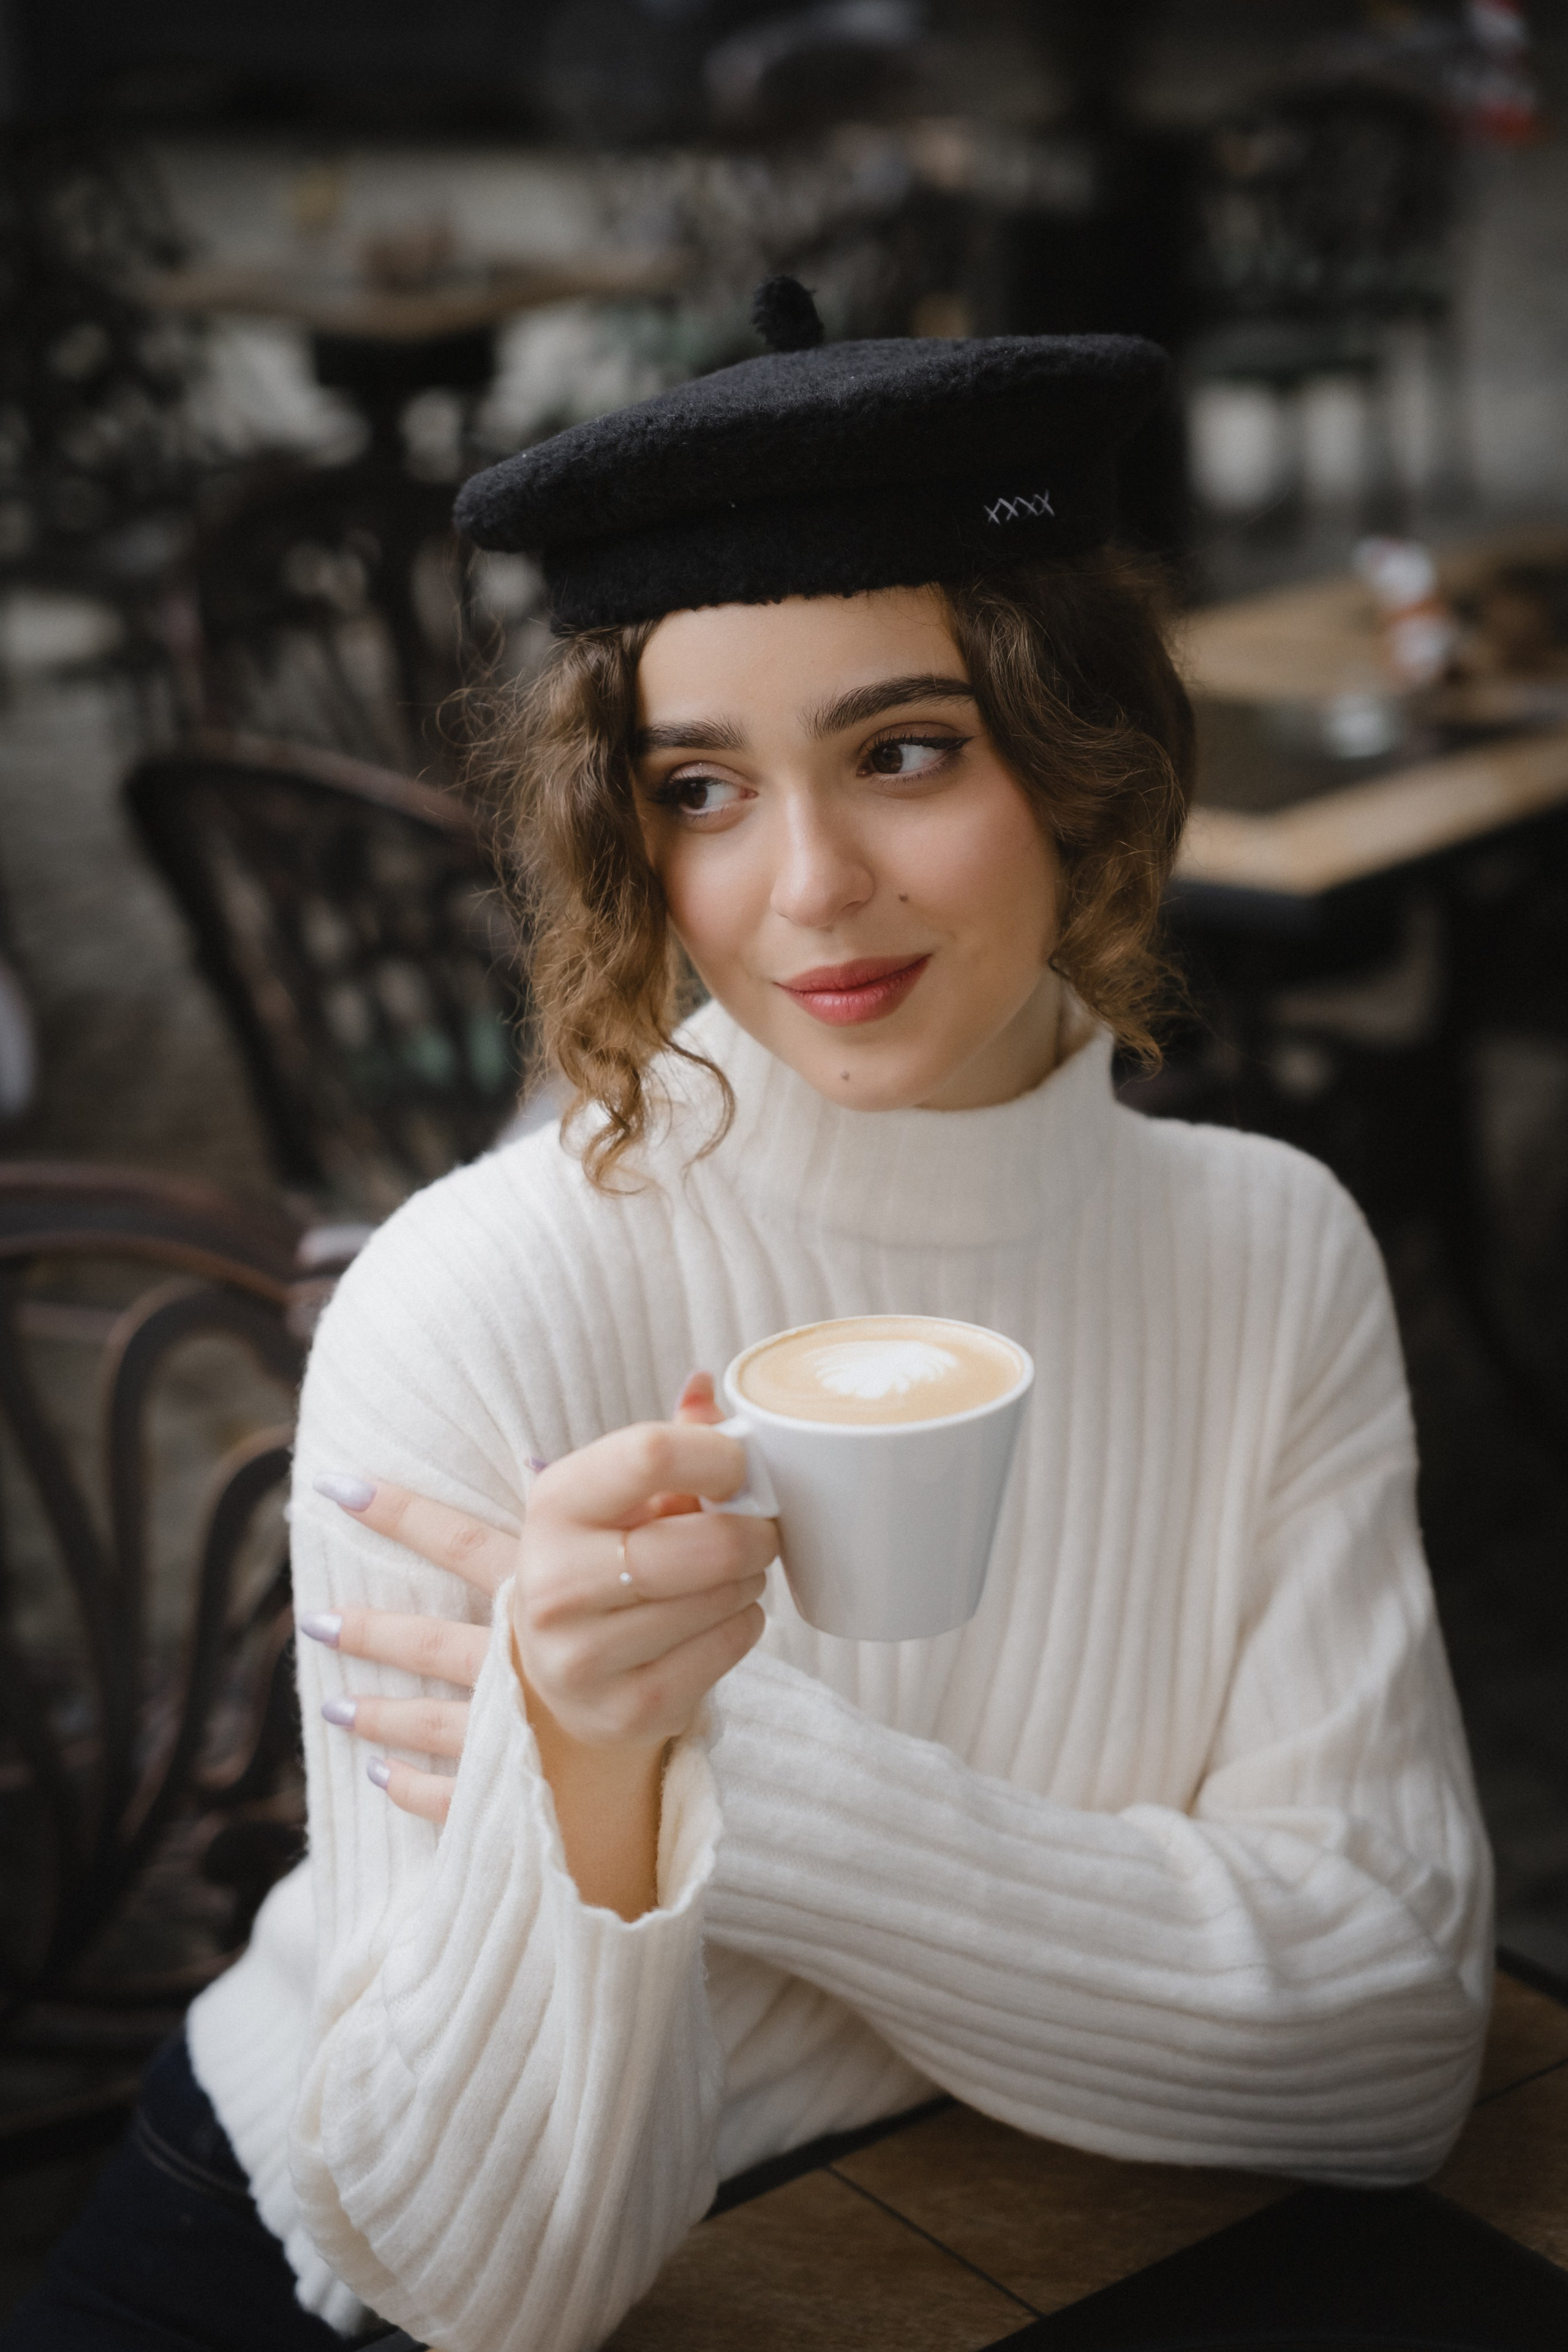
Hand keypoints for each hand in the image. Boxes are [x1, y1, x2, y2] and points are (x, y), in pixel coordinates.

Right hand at [515, 1390, 772, 1759]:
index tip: (740, 1466)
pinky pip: (728, 1648)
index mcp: (553, 1505)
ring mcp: (587, 1656)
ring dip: (749, 1580)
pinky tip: (722, 1617)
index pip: (649, 1455)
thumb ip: (668, 1442)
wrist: (556, 1672)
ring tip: (733, 1573)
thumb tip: (706, 1385)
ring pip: (722, 1599)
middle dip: (753, 1533)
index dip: (719, 1455)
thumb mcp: (617, 1497)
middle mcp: (556, 1583)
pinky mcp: (628, 1708)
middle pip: (703, 1544)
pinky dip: (745, 1625)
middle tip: (761, 1530)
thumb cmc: (602, 1561)